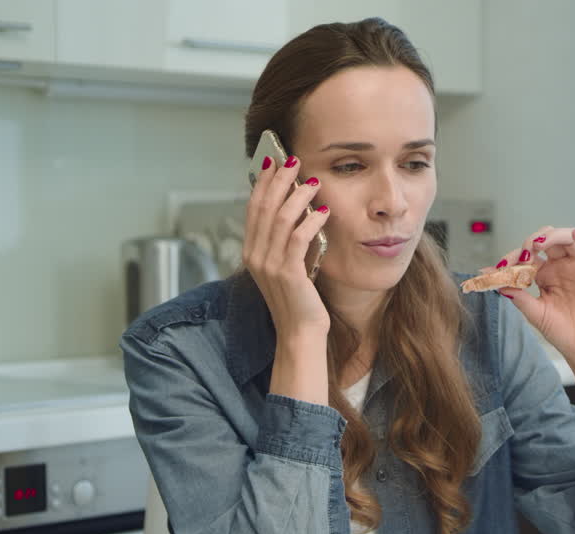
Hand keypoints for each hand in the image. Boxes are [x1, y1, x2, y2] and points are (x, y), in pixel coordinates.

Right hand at [244, 155, 330, 341]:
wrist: (299, 332)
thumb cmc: (298, 299)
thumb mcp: (287, 264)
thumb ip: (285, 239)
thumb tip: (296, 207)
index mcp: (251, 251)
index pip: (253, 208)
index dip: (263, 182)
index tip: (274, 161)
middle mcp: (255, 255)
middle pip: (264, 207)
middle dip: (280, 180)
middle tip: (294, 160)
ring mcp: (269, 264)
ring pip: (280, 218)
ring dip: (298, 196)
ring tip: (314, 182)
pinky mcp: (288, 273)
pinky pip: (298, 239)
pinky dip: (311, 221)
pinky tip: (323, 212)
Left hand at [488, 226, 574, 365]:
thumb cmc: (562, 332)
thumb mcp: (537, 315)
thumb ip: (520, 298)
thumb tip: (499, 285)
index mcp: (545, 274)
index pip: (528, 256)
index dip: (513, 257)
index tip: (499, 267)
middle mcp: (563, 266)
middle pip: (548, 240)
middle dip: (533, 241)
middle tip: (523, 252)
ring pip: (570, 239)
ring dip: (554, 236)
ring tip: (539, 243)